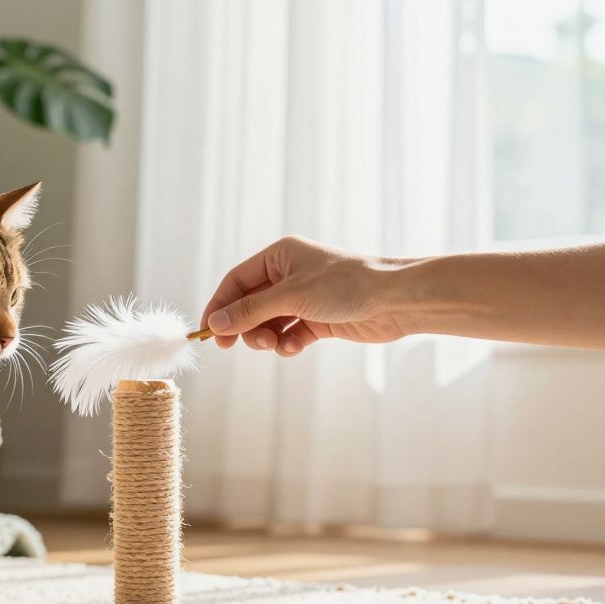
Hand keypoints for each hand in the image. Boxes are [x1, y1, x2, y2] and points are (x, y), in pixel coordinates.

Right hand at [201, 236, 413, 355]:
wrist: (395, 300)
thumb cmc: (346, 285)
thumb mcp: (290, 296)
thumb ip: (250, 312)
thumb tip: (215, 324)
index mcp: (279, 256)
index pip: (236, 281)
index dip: (219, 306)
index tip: (208, 333)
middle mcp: (289, 275)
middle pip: (250, 304)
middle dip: (245, 326)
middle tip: (238, 345)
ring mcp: (304, 298)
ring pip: (269, 322)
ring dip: (266, 337)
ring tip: (274, 345)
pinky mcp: (319, 319)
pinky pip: (290, 333)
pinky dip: (288, 343)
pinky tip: (295, 347)